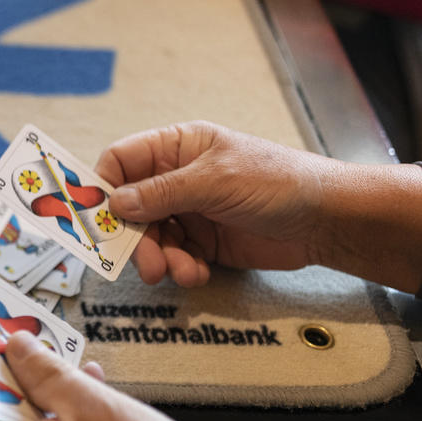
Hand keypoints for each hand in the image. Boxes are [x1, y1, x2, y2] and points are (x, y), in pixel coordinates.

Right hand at [95, 122, 421, 291]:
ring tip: (179, 270)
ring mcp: (190, 212)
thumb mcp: (214, 180)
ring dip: (159, 258)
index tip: (95, 216)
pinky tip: (197, 272)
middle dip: (134, 237)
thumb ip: (161, 192)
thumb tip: (116, 202)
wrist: (325, 221)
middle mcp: (177, 179)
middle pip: (130, 208)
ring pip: (151, 238)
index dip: (103, 187)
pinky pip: (174, 257)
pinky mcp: (203, 242)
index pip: (122, 162)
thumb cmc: (277, 181)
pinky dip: (180, 268)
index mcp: (177, 148)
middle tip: (143, 262)